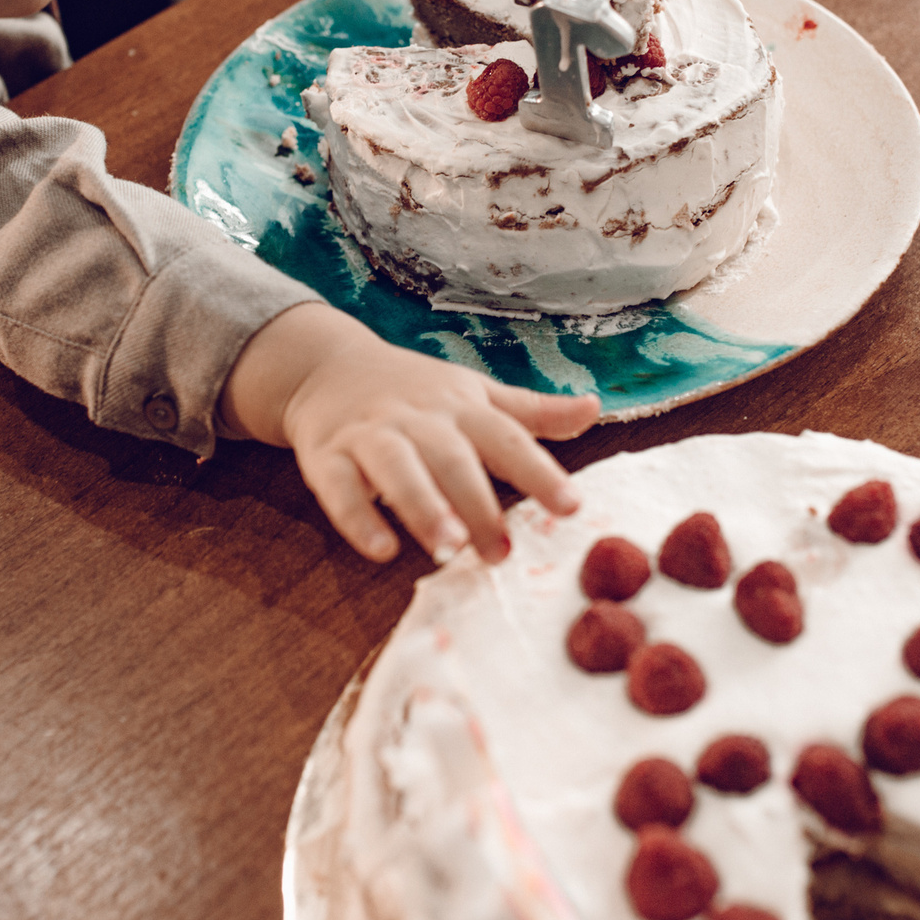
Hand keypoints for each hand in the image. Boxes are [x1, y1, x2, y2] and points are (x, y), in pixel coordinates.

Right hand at [220, 303, 598, 562]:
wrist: (325, 367)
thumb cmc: (415, 391)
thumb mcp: (475, 394)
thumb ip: (532, 411)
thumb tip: (594, 407)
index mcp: (461, 407)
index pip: (506, 438)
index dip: (539, 472)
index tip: (571, 507)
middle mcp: (418, 419)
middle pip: (452, 459)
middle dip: (477, 504)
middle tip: (501, 552)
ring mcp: (371, 436)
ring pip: (397, 469)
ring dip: (423, 506)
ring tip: (448, 547)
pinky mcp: (326, 456)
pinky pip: (339, 488)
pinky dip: (358, 518)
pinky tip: (381, 549)